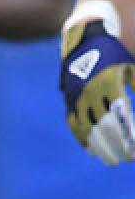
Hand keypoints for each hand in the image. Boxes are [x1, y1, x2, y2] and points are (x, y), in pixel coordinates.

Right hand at [61, 18, 134, 164]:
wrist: (84, 38)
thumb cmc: (114, 54)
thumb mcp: (130, 70)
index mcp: (108, 84)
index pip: (121, 118)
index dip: (130, 136)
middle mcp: (90, 91)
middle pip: (105, 127)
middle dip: (117, 146)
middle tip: (128, 158)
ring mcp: (76, 95)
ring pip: (87, 128)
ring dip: (100, 146)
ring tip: (111, 159)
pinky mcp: (68, 97)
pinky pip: (72, 122)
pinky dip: (82, 138)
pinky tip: (91, 150)